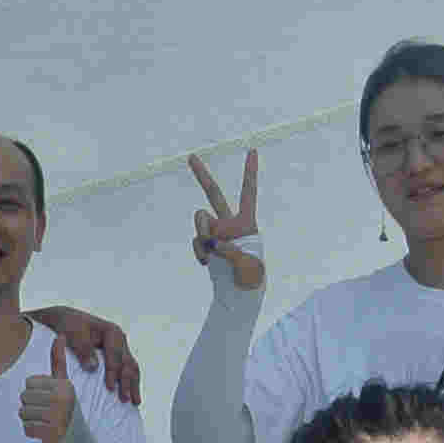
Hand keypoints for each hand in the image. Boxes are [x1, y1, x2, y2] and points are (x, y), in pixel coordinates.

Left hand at [18, 336, 77, 442]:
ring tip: (44, 421)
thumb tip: (60, 335)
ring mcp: (57, 417)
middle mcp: (62, 400)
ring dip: (29, 419)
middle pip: (24, 397)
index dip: (34, 392)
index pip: (29, 382)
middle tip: (45, 413)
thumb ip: (58, 361)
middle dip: (30, 406)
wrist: (78, 441)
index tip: (48, 399)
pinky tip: (44, 431)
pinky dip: (31, 432)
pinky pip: (26, 428)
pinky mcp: (51, 434)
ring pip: (23, 413)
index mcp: (64, 386)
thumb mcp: (64, 384)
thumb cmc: (66, 409)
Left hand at [26, 303, 139, 403]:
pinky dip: (131, 383)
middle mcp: (120, 339)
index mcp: (112, 332)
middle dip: (127, 382)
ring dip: (133, 385)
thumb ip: (83, 350)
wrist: (68, 321)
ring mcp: (121, 348)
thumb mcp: (74, 335)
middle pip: (127, 363)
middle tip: (124, 399)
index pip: (115, 355)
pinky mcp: (118, 356)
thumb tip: (93, 367)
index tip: (110, 388)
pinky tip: (133, 397)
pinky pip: (128, 370)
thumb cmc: (70, 327)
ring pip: (131, 368)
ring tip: (134, 403)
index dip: (113, 372)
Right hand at [186, 149, 261, 289]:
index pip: (248, 192)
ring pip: (200, 220)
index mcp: (246, 222)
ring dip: (202, 233)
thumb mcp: (247, 263)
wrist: (238, 292)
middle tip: (191, 156)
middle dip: (202, 175)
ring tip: (211, 253)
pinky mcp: (205, 243)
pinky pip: (196, 240)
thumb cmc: (251, 277)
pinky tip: (206, 262)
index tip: (252, 150)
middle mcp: (229, 222)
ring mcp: (215, 232)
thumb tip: (211, 242)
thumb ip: (230, 250)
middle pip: (213, 194)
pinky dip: (199, 251)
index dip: (250, 172)